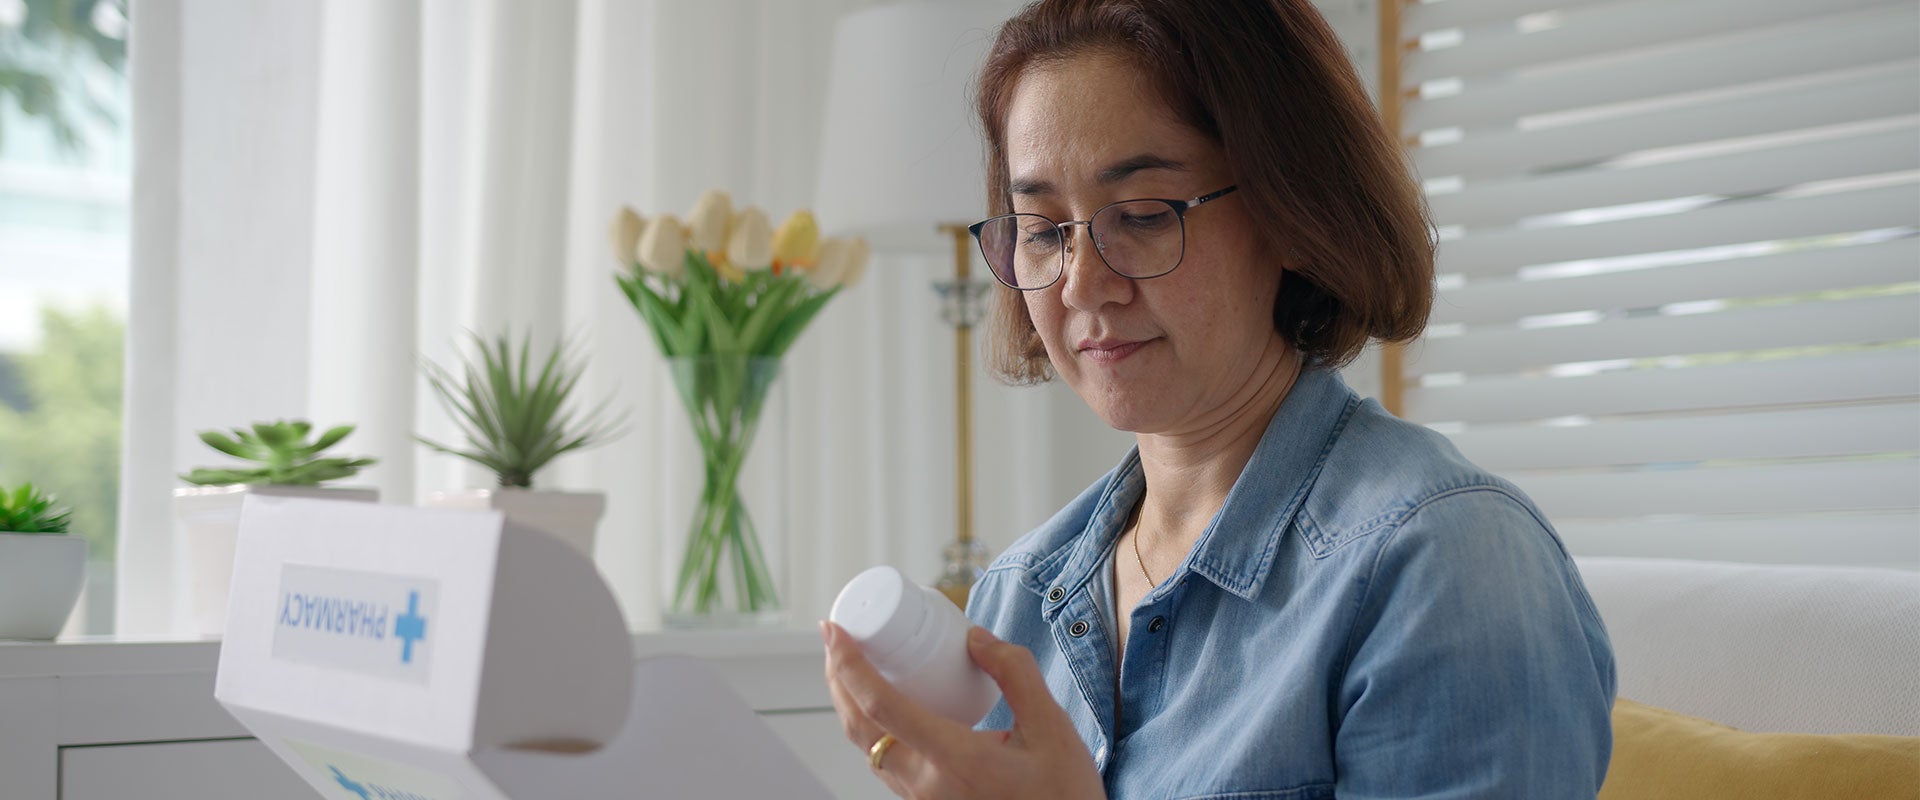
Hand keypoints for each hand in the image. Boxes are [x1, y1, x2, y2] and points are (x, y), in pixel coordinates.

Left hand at [821, 621, 1105, 799]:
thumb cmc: (1063, 796)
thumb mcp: (1052, 727)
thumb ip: (1015, 673)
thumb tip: (974, 637)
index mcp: (954, 759)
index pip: (881, 706)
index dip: (849, 665)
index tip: (834, 630)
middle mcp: (926, 784)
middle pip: (860, 727)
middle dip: (839, 679)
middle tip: (838, 638)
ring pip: (868, 748)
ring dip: (851, 704)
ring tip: (854, 666)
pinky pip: (886, 764)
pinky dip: (872, 728)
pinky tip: (886, 706)